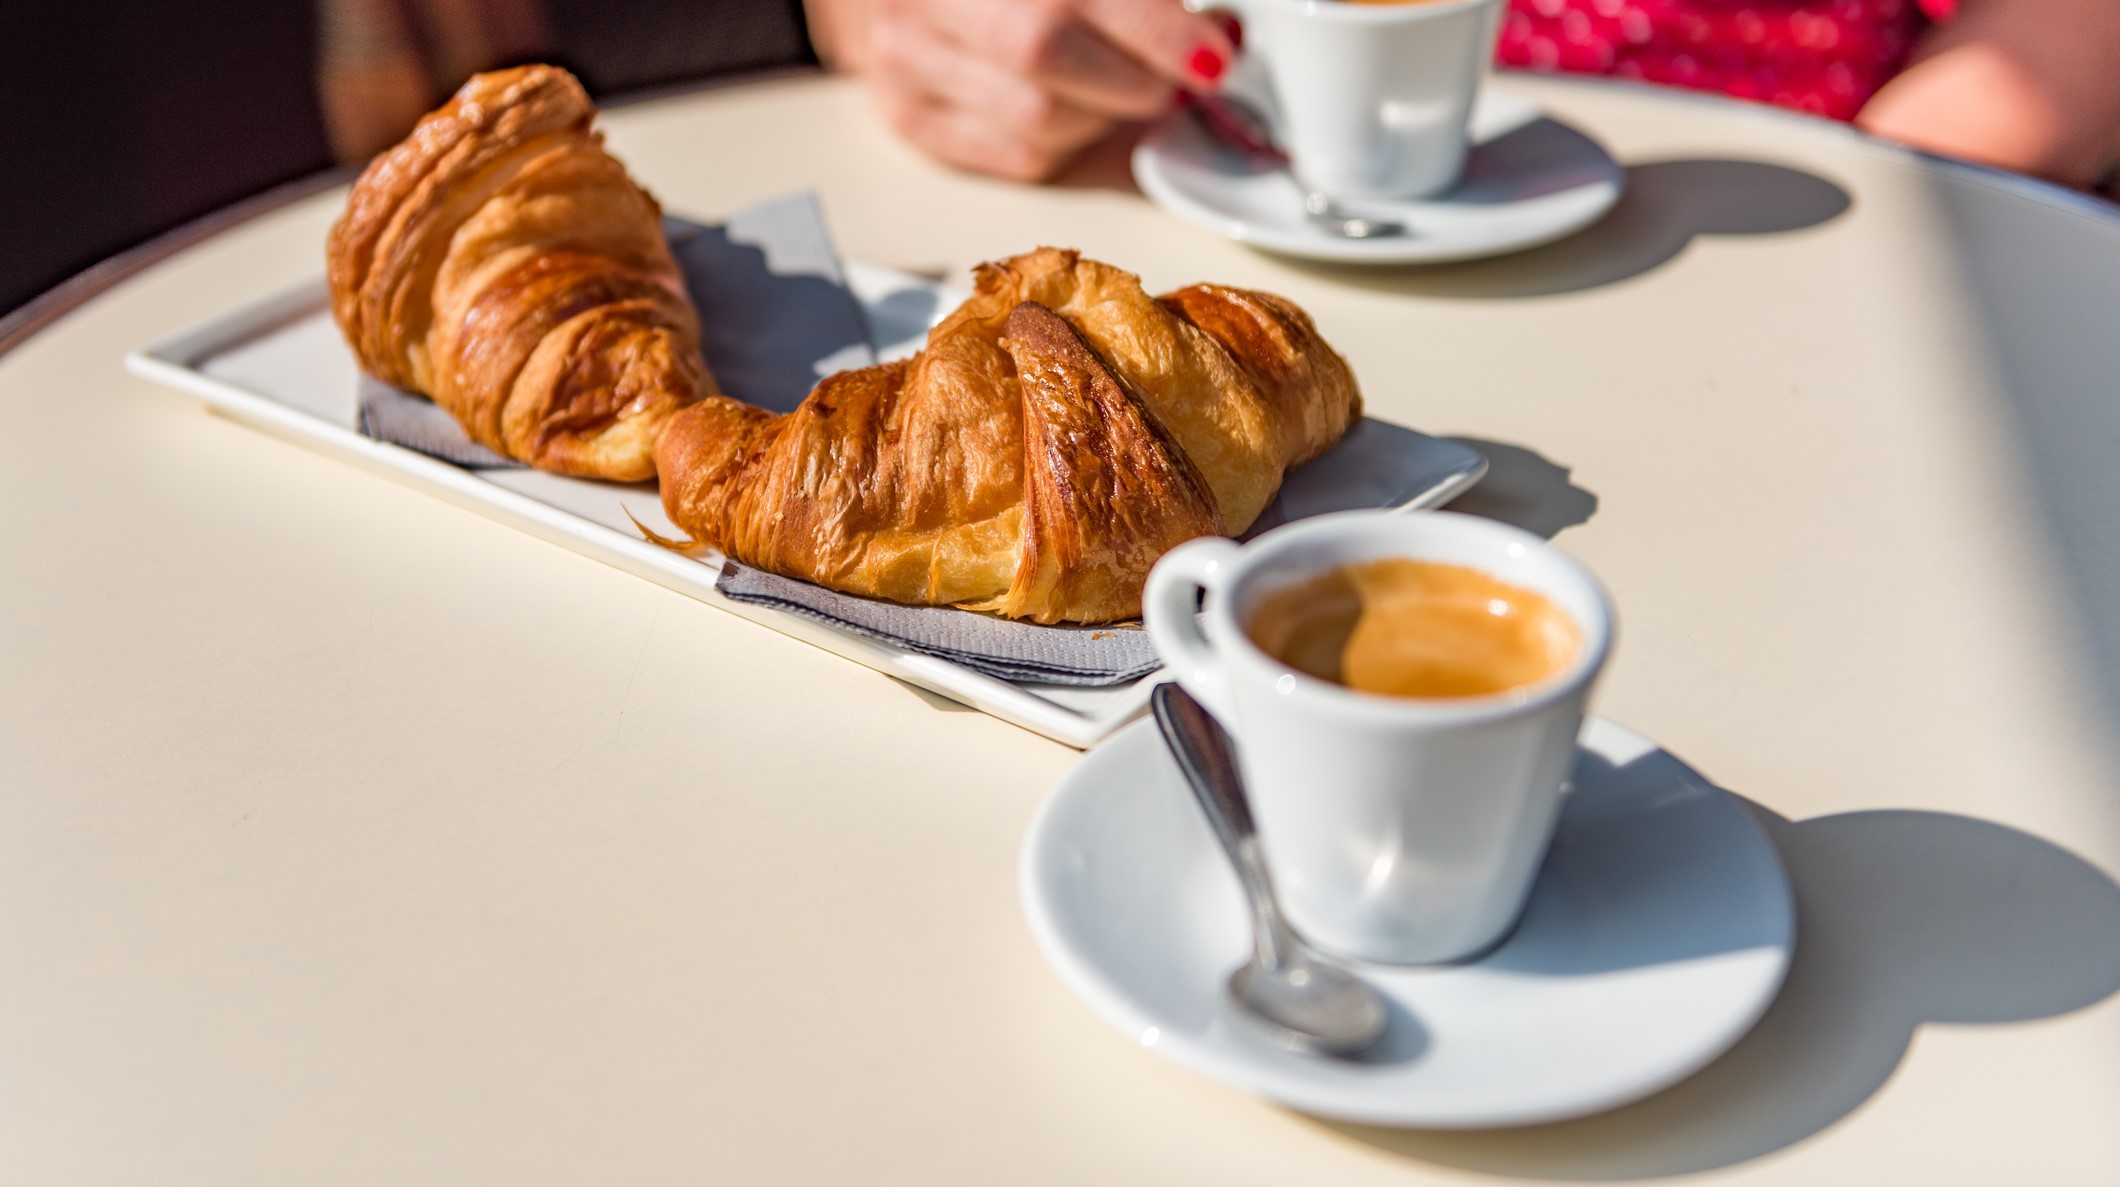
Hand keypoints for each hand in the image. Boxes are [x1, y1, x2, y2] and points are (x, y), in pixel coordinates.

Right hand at [813, 0, 1236, 180]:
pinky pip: (1020, 159)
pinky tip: (1080, 113)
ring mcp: (907, 60)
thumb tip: (1218, 45)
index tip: (1210, 57)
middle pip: (1043, 52)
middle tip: (1173, 80)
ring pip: (1039, 120)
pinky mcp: (911, 118)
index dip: (1153, 30)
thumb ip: (1139, 0)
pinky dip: (1073, 145)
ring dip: (1107, 117)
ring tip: (1123, 91)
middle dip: (1134, 78)